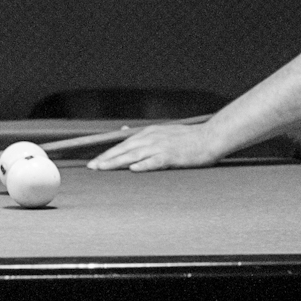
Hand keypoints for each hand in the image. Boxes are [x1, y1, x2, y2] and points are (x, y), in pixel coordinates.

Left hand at [87, 122, 228, 171]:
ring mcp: (162, 146)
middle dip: (107, 158)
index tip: (95, 161)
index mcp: (149, 133)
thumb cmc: (187, 138)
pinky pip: (155, 161)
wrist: (209, 138)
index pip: (123, 144)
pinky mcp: (172, 156)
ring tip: (104, 168)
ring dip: (117, 162)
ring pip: (134, 155)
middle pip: (124, 149)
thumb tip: (123, 131)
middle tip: (92, 167)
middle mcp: (152, 138)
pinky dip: (143, 165)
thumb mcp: (162, 131)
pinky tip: (133, 169)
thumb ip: (144, 135)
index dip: (108, 153)